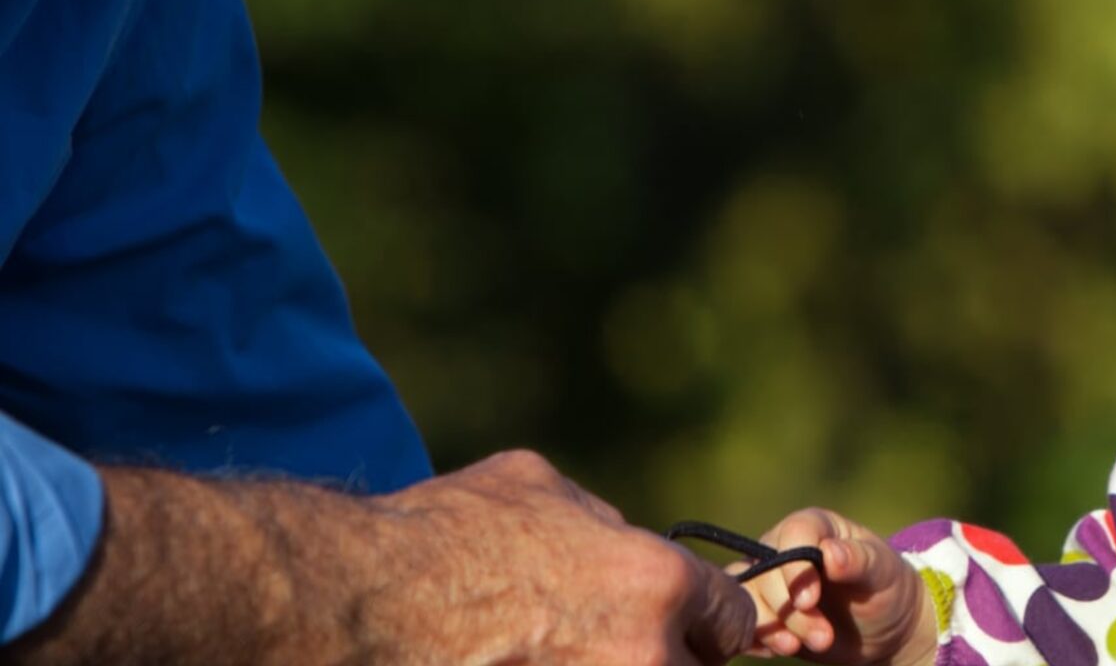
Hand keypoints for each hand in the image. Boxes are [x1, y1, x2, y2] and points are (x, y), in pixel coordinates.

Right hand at [372, 450, 756, 663]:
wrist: (363, 607)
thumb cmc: (445, 535)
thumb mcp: (539, 487)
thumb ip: (600, 520)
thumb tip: (618, 535)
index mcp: (658, 584)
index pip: (731, 621)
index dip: (707, 621)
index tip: (687, 626)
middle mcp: (643, 658)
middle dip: (662, 659)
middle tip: (610, 644)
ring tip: (559, 654)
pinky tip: (523, 664)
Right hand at [739, 508, 935, 665]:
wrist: (884, 628)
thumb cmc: (887, 588)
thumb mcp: (884, 572)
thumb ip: (859, 559)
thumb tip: (831, 553)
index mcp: (815, 526)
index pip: (793, 534)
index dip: (795, 568)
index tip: (810, 601)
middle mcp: (783, 548)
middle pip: (765, 572)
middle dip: (790, 611)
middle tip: (823, 638)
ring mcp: (769, 580)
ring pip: (746, 598)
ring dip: (771, 628)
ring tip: (797, 647)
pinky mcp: (762, 611)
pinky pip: (740, 621)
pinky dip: (755, 639)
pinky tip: (779, 649)